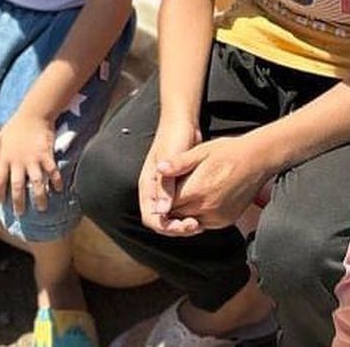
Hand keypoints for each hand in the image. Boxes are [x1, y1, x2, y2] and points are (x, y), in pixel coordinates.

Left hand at [0, 112, 61, 215]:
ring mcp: (33, 159)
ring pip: (36, 183)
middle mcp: (18, 161)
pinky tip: (58, 190)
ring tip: (41, 208)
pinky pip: (52, 172)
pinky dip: (55, 182)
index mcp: (4, 158)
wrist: (34, 113)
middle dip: (19, 202)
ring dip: (39, 197)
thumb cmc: (16, 126)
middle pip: (17, 187)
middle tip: (20, 214)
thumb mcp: (0, 139)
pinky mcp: (47, 155)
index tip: (2, 204)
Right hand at [138, 116, 201, 235]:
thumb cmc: (174, 137)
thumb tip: (162, 211)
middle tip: (196, 226)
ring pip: (170, 215)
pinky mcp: (177, 186)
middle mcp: (154, 190)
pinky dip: (188, 214)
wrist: (182, 122)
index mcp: (148, 186)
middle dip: (176, 228)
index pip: (150, 217)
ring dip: (182, 223)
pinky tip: (202, 213)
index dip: (166, 226)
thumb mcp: (169, 161)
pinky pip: (180, 207)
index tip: (185, 225)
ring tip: (200, 223)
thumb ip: (165, 185)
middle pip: (160, 220)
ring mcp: (165, 189)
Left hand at [162, 134, 271, 232]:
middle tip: (172, 193)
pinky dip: (199, 215)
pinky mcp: (226, 220)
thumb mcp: (200, 152)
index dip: (161, 199)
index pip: (168, 204)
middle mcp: (207, 208)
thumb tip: (159, 168)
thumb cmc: (229, 152)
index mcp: (196, 191)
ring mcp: (218, 217)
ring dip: (185, 212)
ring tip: (187, 194)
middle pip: (177, 215)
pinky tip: (201, 200)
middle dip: (171, 207)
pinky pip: (205, 223)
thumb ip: (178, 163)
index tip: (161, 191)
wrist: (257, 160)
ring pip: (190, 221)